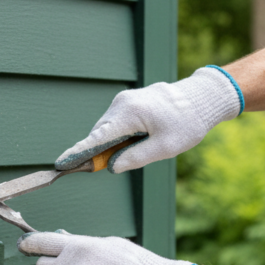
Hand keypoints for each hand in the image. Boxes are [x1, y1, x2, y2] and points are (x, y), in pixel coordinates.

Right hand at [55, 66, 242, 172]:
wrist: (203, 98)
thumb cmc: (187, 123)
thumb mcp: (164, 147)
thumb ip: (135, 158)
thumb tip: (111, 167)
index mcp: (130, 114)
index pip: (97, 138)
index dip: (78, 153)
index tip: (61, 164)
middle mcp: (122, 103)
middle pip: (100, 134)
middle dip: (101, 152)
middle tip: (114, 166)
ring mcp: (124, 100)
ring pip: (108, 129)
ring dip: (114, 144)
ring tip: (144, 145)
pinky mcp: (129, 101)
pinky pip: (116, 123)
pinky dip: (120, 135)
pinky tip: (142, 138)